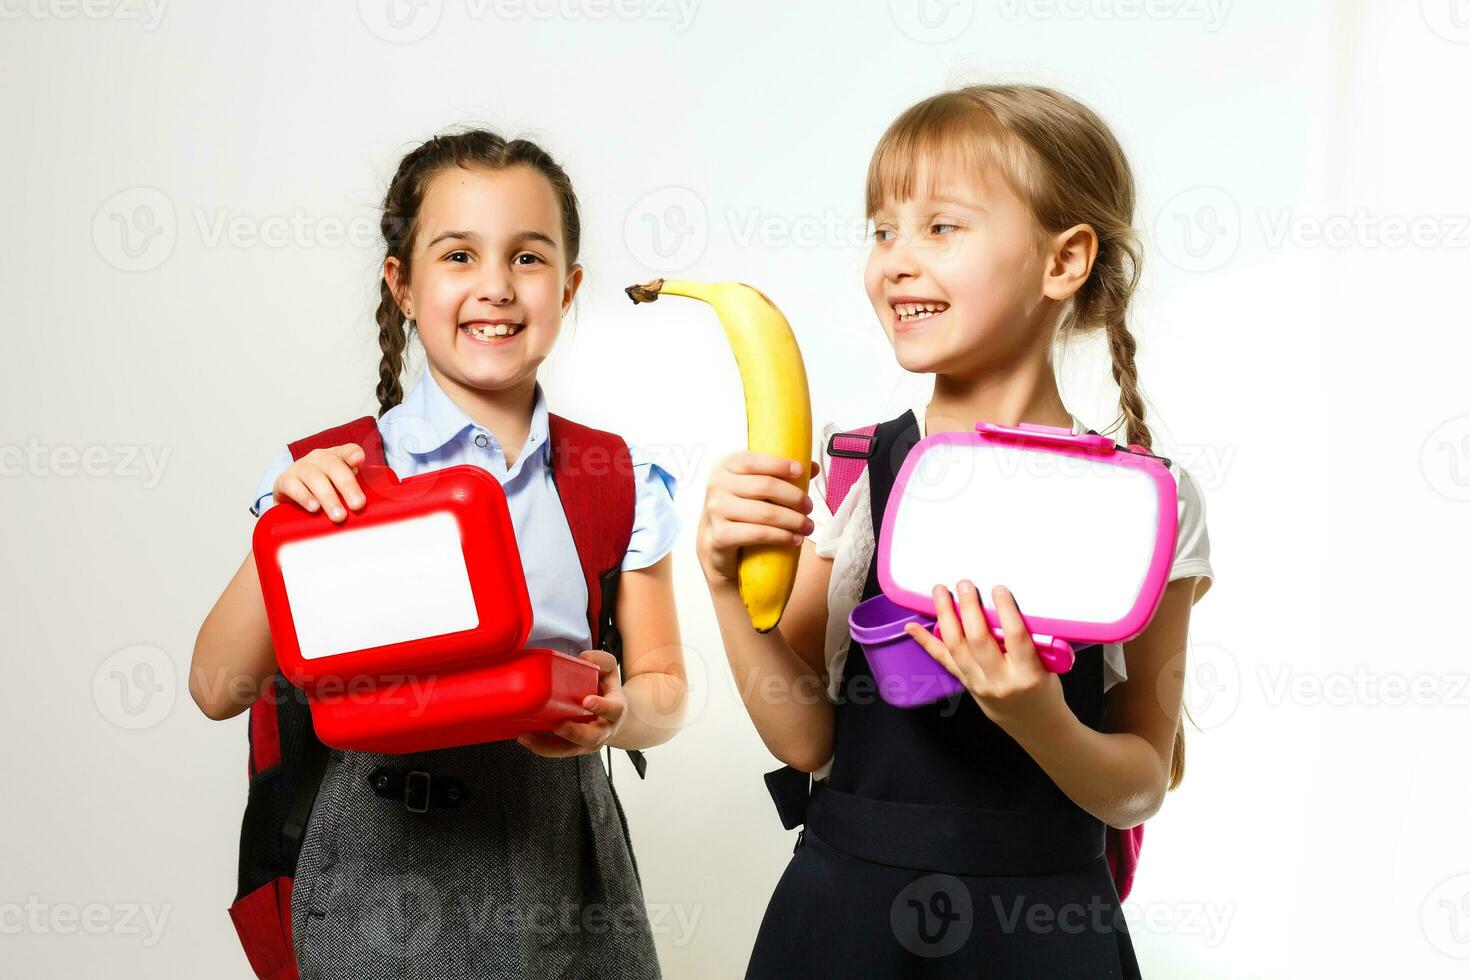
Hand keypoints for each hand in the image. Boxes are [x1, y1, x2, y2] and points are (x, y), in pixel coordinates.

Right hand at [271, 443, 366, 522]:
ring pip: (314, 477)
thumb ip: (356, 494)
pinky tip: (314, 508)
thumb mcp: (341, 491)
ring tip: (338, 516)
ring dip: (328, 497)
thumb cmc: (323, 494)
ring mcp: (300, 468)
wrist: (290, 499)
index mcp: (336, 457)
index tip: (359, 460)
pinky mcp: (284, 481)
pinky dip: (304, 497)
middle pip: (334, 466)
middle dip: (347, 486)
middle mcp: (318, 459)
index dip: (353, 454)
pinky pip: (293, 486)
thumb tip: (375, 513)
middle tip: (358, 505)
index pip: (347, 451)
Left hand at [516, 650, 625, 757]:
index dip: (602, 707)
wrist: (613, 717)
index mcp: (615, 710)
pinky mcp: (572, 747)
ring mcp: (587, 743)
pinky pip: (556, 750)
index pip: (613, 710)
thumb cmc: (608, 693)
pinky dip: (540, 746)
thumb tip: (583, 658)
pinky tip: (525, 737)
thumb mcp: (610, 673)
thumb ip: (601, 661)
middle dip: (574, 733)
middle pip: (591, 738)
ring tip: (528, 736)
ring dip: (548, 745)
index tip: (587, 701)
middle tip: (558, 726)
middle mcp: (603, 731)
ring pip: (569, 750)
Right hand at [696, 451, 818, 588]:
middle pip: (765, 486)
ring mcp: (715, 511)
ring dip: (794, 520)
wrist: (716, 544)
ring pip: (765, 513)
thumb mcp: (754, 488)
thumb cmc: (740, 510)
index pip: (753, 461)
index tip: (800, 471)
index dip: (779, 464)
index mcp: (724, 467)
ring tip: (807, 526)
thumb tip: (812, 467)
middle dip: (794, 497)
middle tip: (808, 507)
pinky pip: (759, 534)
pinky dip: (782, 536)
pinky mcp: (720, 536)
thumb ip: (779, 475)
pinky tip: (794, 539)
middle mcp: (716, 486)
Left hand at [905, 581, 1068, 737]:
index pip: (1014, 637)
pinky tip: (912, 627)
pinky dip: (925, 641)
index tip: (998, 589)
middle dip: (969, 608)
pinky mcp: (965, 684)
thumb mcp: (1047, 665)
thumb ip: (1029, 640)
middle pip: (978, 639)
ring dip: (945, 615)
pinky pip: (943, 660)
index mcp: (1028, 673)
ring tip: (940, 591)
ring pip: (956, 646)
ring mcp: (979, 683)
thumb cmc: (1042, 688)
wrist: (1033, 722)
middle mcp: (1000, 680)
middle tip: (965, 584)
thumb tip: (1006, 604)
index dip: (1005, 610)